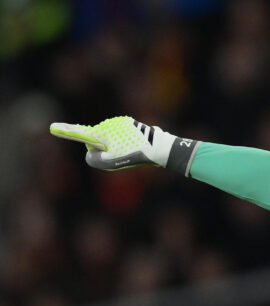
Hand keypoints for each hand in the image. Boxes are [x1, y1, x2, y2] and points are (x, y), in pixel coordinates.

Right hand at [50, 116, 176, 169]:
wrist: (161, 147)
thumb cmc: (135, 154)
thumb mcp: (110, 162)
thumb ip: (94, 159)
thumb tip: (90, 154)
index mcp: (102, 131)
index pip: (80, 132)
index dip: (65, 131)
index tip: (52, 127)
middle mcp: (111, 124)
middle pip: (99, 141)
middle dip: (106, 150)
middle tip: (121, 157)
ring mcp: (123, 124)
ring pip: (115, 141)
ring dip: (121, 148)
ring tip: (134, 153)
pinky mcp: (135, 126)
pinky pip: (127, 140)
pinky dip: (131, 146)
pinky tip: (141, 150)